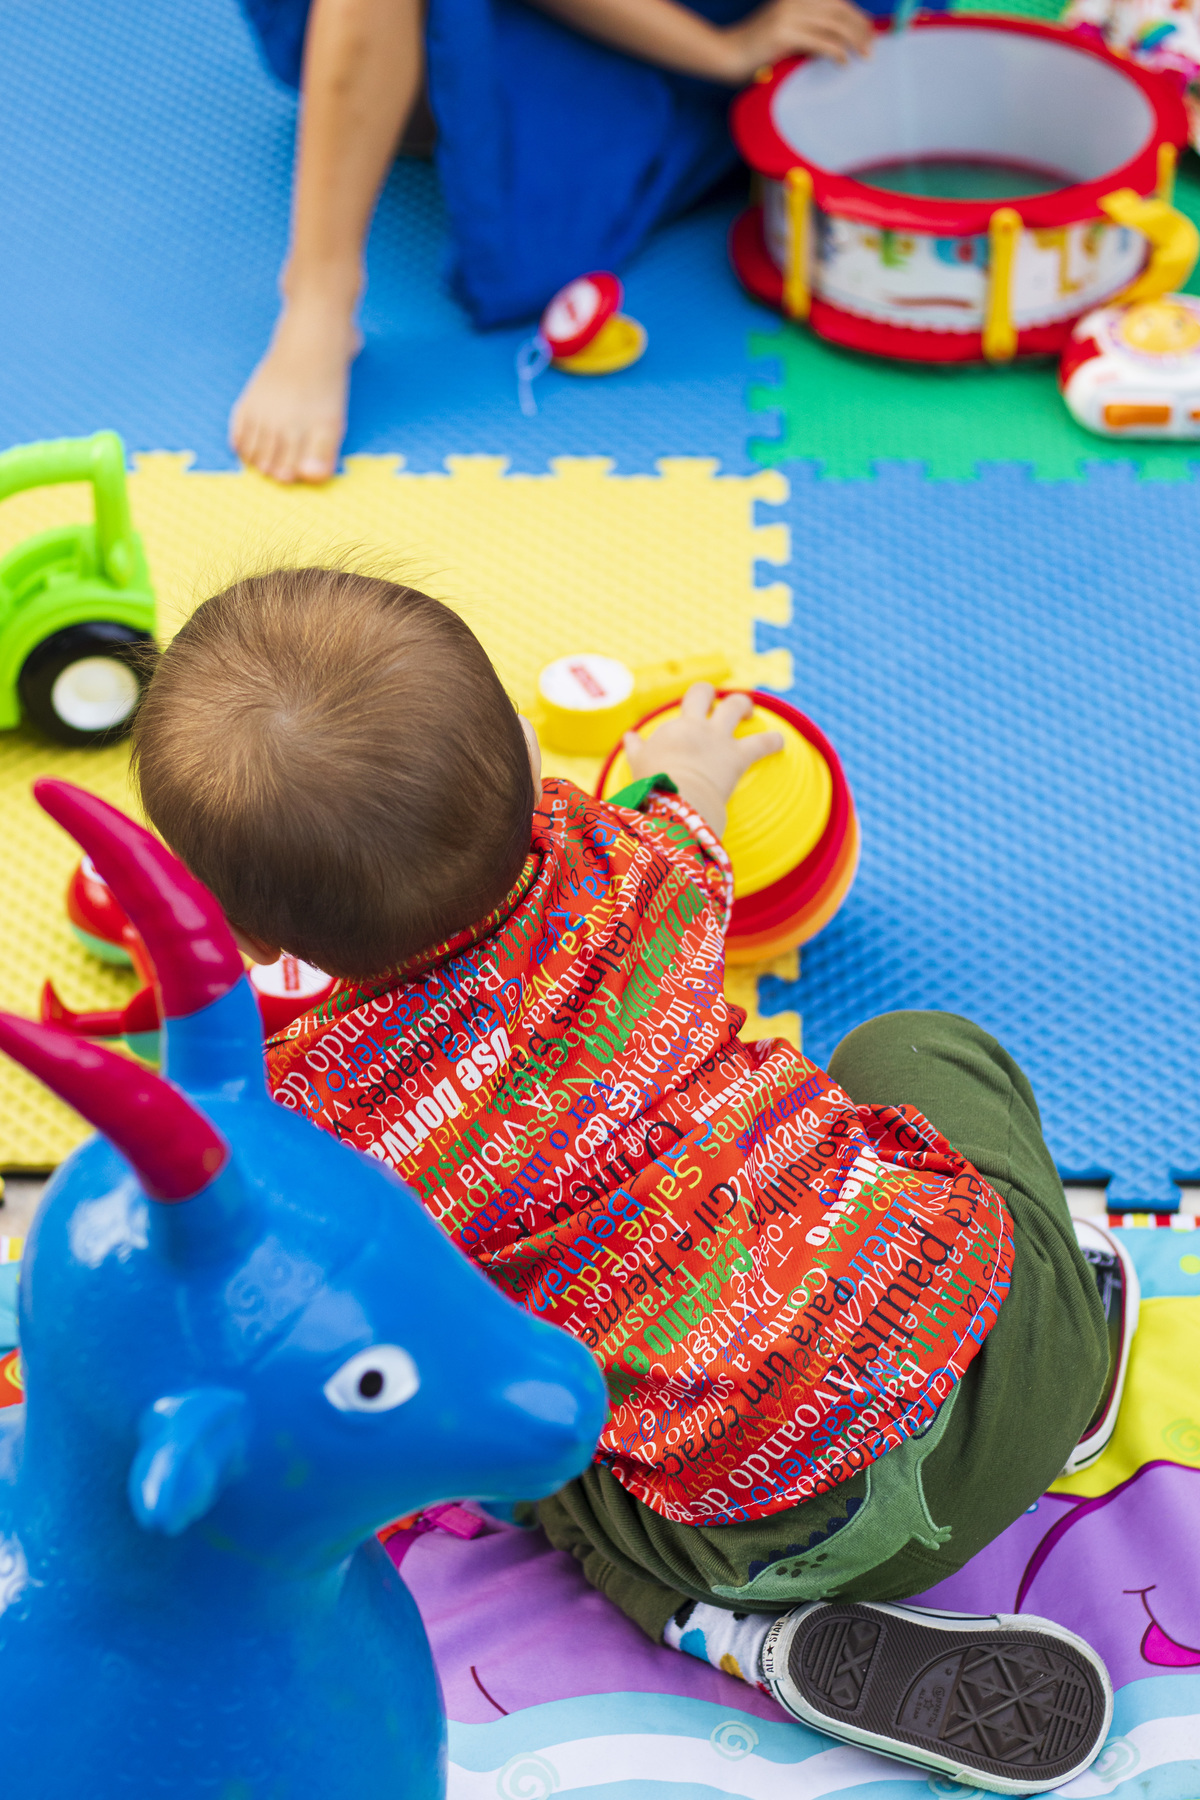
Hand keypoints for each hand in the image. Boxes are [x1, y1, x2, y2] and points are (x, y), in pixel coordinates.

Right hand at [623, 684, 783, 838]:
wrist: (676, 799)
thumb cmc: (653, 785)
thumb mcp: (638, 764)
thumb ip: (635, 748)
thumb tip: (629, 737)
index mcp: (676, 727)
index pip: (687, 702)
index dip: (696, 701)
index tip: (697, 711)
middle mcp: (698, 726)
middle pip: (706, 692)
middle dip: (716, 695)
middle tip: (724, 707)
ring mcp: (719, 739)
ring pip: (737, 705)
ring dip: (745, 705)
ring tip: (749, 712)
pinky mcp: (738, 757)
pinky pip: (763, 743)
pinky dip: (773, 741)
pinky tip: (779, 742)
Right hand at [716, 0, 872, 81]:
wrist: (727, 54)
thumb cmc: (757, 49)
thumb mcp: (787, 33)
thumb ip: (810, 30)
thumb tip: (839, 41)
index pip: (837, 2)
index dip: (857, 16)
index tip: (870, 32)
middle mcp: (794, 1)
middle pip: (840, 10)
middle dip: (861, 27)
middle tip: (872, 46)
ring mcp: (789, 15)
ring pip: (835, 24)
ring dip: (854, 40)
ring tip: (864, 55)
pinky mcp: (784, 34)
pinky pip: (821, 42)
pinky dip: (836, 52)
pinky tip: (843, 62)